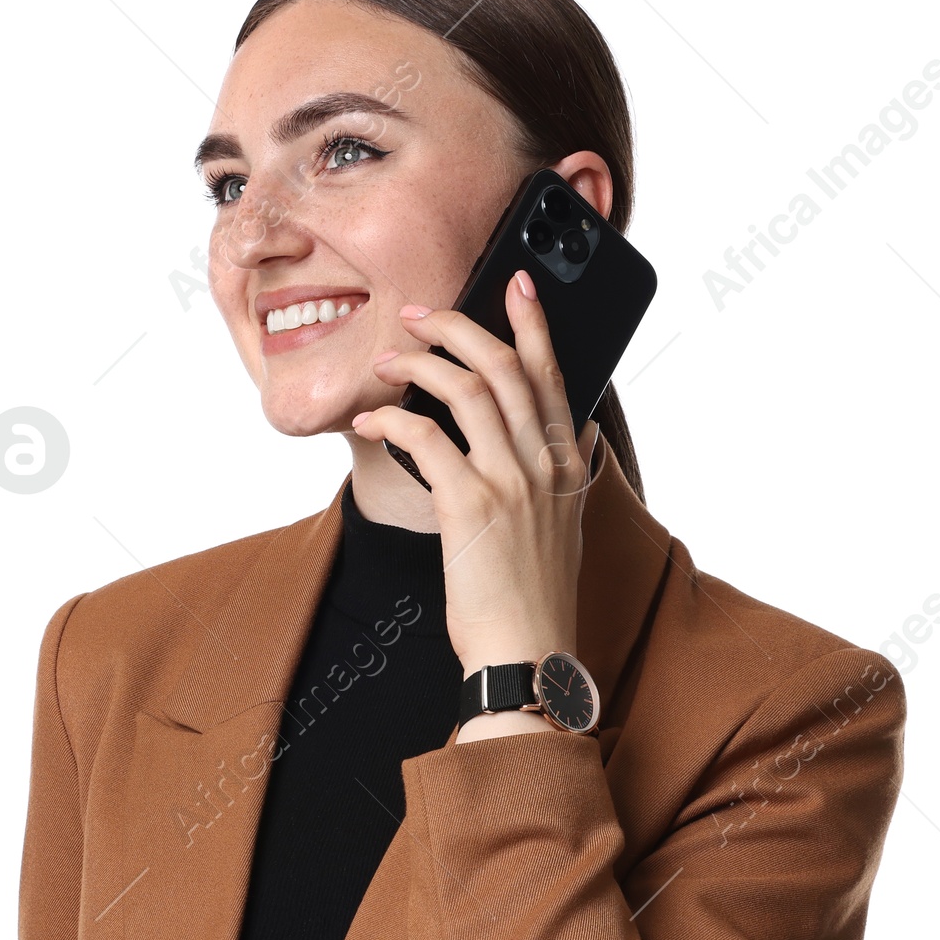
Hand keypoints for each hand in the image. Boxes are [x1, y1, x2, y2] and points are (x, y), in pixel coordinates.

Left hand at [350, 271, 599, 739]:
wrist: (526, 653)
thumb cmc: (532, 599)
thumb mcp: (563, 528)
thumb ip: (560, 475)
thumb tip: (561, 431)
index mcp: (568, 467)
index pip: (554, 377)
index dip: (534, 324)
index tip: (517, 285)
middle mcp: (544, 465)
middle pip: (505, 367)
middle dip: (460, 326)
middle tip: (422, 312)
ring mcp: (510, 482)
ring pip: (466, 388)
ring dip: (419, 363)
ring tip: (387, 361)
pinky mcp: (469, 504)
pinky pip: (425, 437)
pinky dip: (391, 419)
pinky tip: (370, 421)